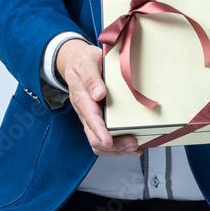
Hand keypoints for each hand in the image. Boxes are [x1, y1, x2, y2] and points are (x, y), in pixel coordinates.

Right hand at [56, 38, 139, 156]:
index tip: (109, 141)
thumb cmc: (81, 62)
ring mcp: (92, 117)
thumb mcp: (85, 64)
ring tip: (134, 147)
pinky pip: (105, 138)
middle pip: (94, 138)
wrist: (76, 61)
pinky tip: (131, 147)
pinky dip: (118, 146)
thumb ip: (91, 79)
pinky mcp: (99, 118)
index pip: (91, 119)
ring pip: (99, 142)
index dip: (100, 132)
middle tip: (132, 143)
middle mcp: (86, 112)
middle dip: (113, 145)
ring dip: (116, 149)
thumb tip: (99, 94)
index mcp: (82, 99)